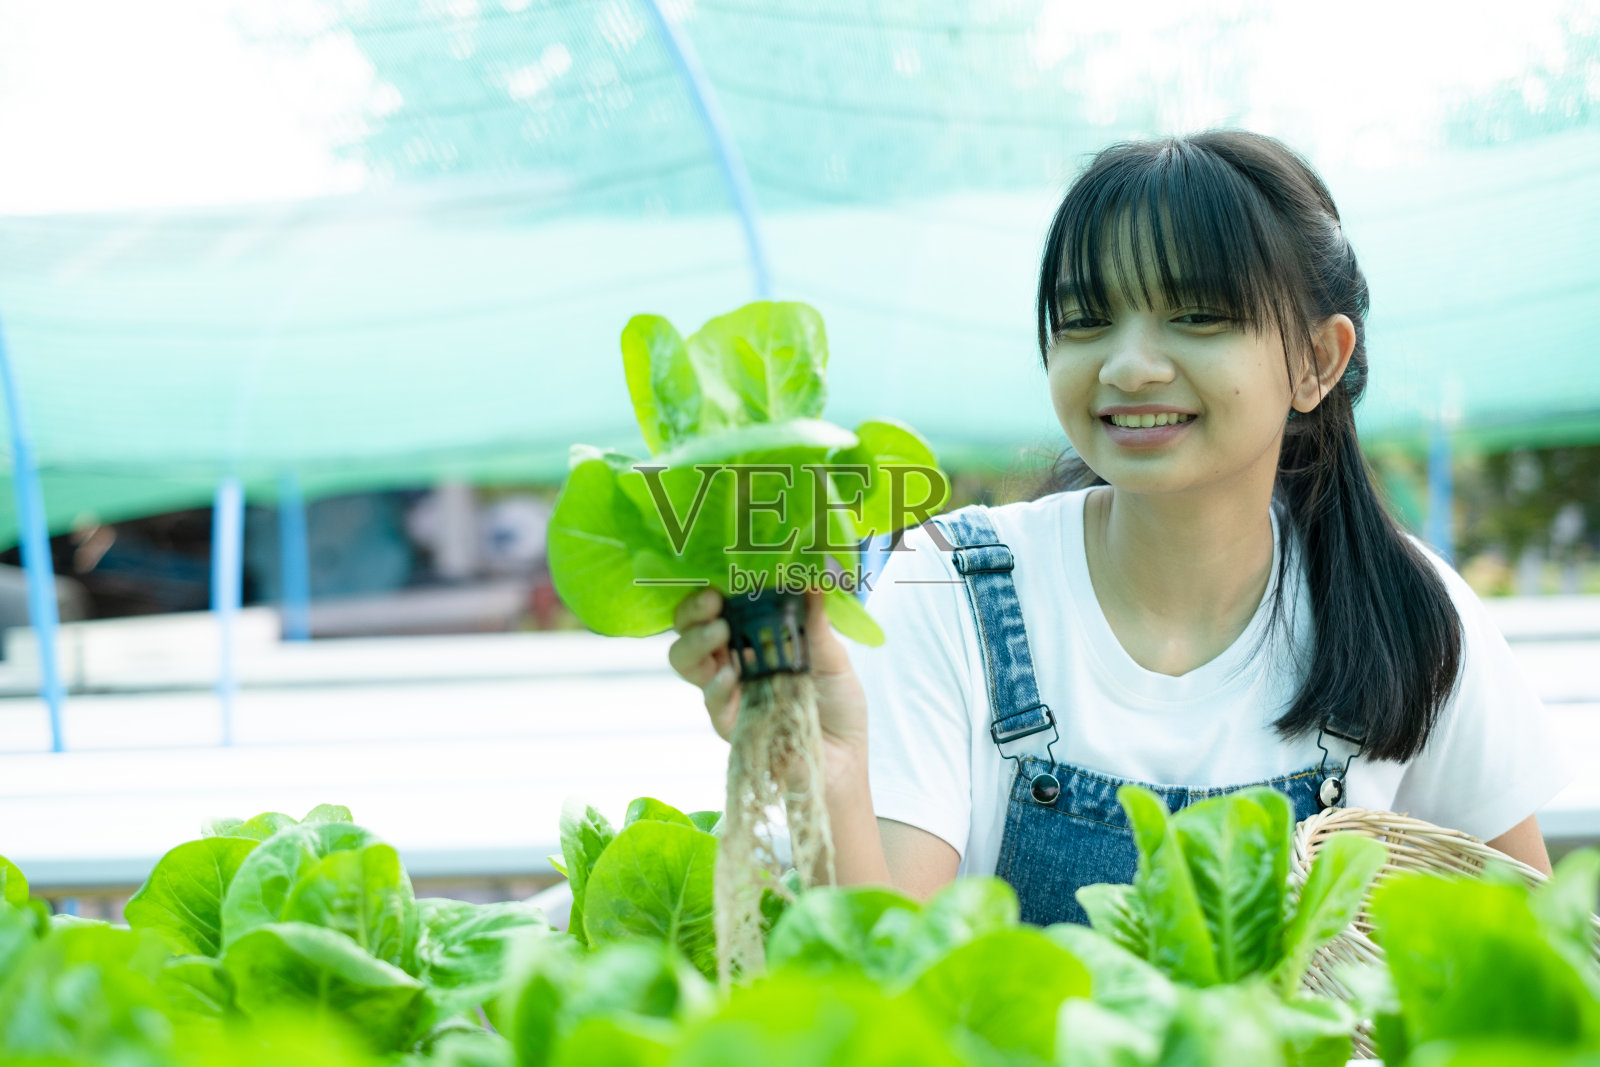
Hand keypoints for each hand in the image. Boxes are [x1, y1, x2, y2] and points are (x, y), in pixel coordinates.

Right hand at [668, 588, 870, 768]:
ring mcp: (728, 693)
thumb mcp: (833, 658)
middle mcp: (735, 661)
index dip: (713, 593)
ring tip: (718, 631)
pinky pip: (711, 701)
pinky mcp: (729, 724)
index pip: (720, 608)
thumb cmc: (839, 708)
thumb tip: (812, 578)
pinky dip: (716, 685)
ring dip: (696, 642)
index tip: (722, 582)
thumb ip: (816, 622)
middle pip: (692, 630)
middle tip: (712, 602)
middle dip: (693, 613)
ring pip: (688, 662)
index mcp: (756, 639)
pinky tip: (728, 675)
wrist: (844, 761)